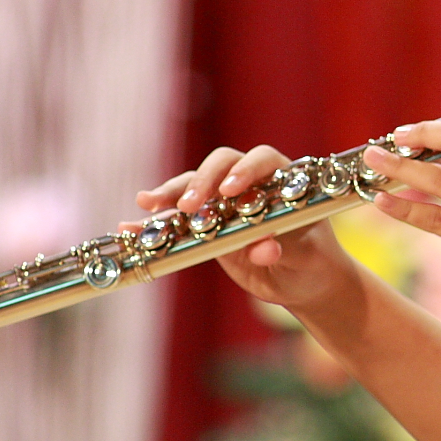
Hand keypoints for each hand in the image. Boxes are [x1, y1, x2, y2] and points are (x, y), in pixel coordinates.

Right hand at [137, 144, 357, 312]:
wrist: (303, 280)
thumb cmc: (311, 259)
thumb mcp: (304, 256)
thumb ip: (287, 248)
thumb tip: (265, 247)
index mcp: (281, 180)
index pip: (261, 160)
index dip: (245, 171)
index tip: (231, 191)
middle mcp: (250, 183)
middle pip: (221, 166)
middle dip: (202, 181)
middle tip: (188, 204)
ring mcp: (224, 202)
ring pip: (194, 187)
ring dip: (171, 194)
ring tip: (148, 204)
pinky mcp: (206, 223)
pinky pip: (178, 218)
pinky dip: (155, 221)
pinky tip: (130, 226)